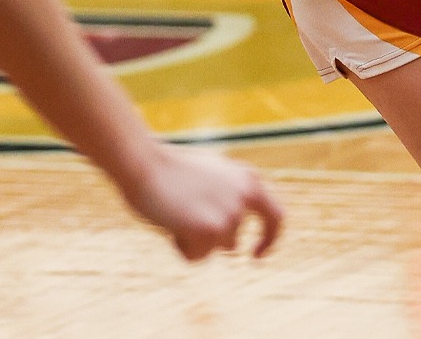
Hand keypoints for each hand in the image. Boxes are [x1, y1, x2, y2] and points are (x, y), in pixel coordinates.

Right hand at [122, 143, 283, 260]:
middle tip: (184, 214)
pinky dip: (182, 248)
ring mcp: (230, 215)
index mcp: (249, 180)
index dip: (268, 239)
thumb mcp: (210, 176)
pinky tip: (171, 224)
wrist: (144, 162)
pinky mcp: (211, 231)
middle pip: (233, 241)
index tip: (255, 254)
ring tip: (176, 213)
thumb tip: (232, 232)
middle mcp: (245, 197)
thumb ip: (229, 197)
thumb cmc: (169, 169)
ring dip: (194, 241)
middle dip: (209, 238)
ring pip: (213, 249)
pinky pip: (197, 257)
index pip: (276, 217)